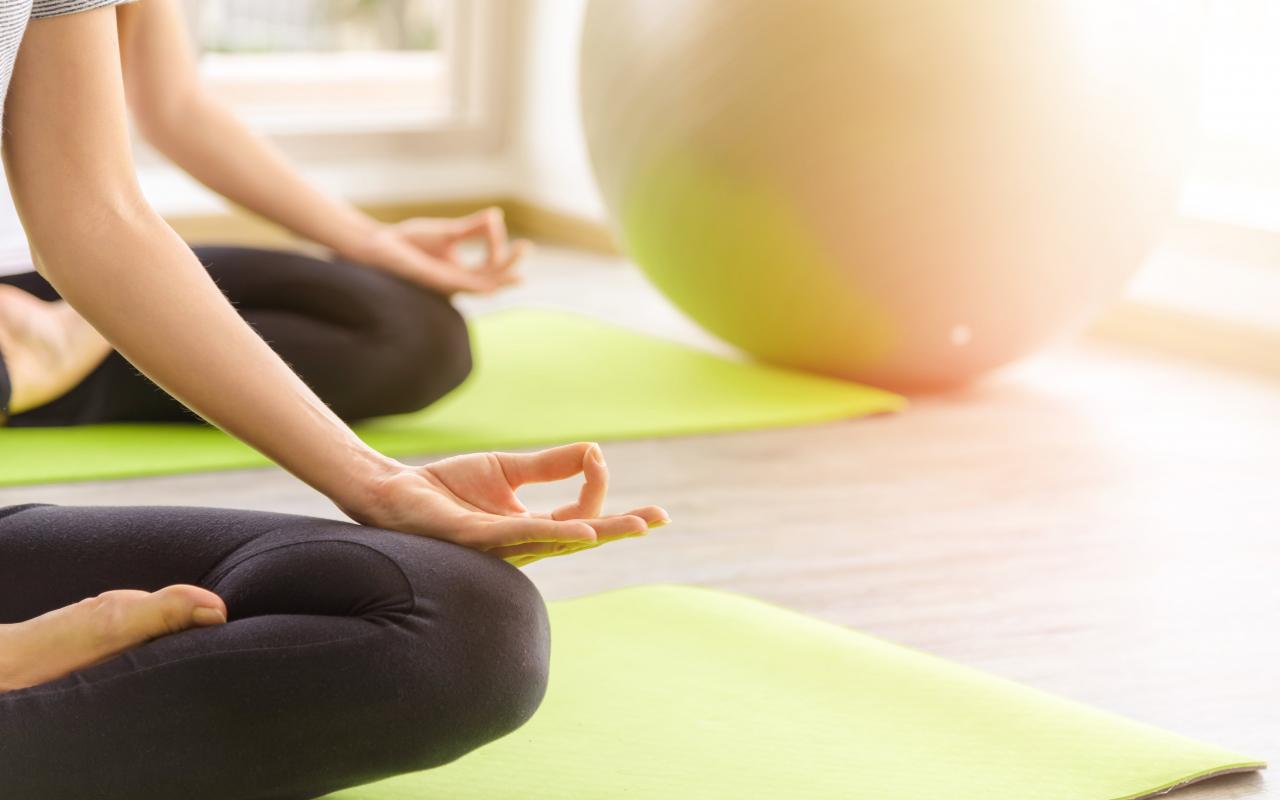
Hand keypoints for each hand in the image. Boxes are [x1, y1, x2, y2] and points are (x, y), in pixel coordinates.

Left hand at [348, 208, 530, 295]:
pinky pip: (462, 287)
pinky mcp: (436, 283)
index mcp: (462, 272)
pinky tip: (492, 283)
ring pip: (482, 286)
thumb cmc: (409, 241)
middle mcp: (458, 282)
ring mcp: (448, 285)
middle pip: (493, 278)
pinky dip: (479, 285)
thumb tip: (497, 216)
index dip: (498, 244)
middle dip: (511, 265)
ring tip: (518, 270)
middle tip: (527, 247)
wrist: (380, 245)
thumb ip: (473, 228)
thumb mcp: (449, 232)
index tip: (494, 220)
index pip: (491, 264)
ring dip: (500, 277)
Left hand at [349, 442, 668, 566]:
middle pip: (584, 538)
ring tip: (636, 525)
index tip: (597, 457)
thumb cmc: (448, 488)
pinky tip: (582, 533)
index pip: (581, 516)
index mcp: (532, 530)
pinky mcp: (478, 538)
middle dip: (623, 528)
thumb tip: (595, 452)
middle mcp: (523, 545)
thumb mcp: (509, 470)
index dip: (595, 487)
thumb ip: (551, 465)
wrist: (395, 493)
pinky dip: (556, 533)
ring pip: (561, 540)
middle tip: (659, 519)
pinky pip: (523, 536)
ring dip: (601, 532)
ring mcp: (502, 546)